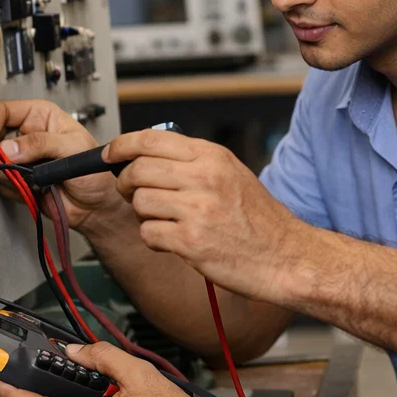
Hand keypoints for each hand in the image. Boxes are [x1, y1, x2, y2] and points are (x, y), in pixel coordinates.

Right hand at [0, 98, 121, 230]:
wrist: (97, 205)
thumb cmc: (96, 171)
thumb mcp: (73, 148)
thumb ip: (41, 143)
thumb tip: (9, 147)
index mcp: (40, 116)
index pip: (3, 110)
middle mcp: (27, 135)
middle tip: (10, 163)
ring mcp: (21, 159)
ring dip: (8, 173)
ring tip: (32, 177)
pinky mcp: (18, 179)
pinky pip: (1, 182)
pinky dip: (12, 187)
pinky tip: (33, 187)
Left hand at [106, 129, 318, 303]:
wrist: (285, 256)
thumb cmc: (260, 221)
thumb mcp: (232, 175)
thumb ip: (195, 162)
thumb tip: (148, 156)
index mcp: (213, 157)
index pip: (151, 140)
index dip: (122, 146)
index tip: (110, 154)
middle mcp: (205, 178)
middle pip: (138, 170)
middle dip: (126, 183)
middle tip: (132, 193)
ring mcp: (197, 209)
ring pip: (140, 202)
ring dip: (144, 214)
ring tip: (164, 220)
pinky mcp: (191, 241)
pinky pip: (148, 233)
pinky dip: (153, 239)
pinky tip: (172, 241)